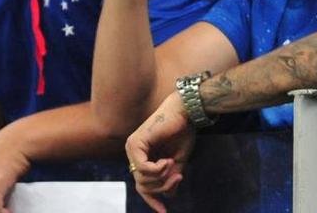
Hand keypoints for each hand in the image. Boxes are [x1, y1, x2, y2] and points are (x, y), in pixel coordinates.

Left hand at [126, 93, 196, 212]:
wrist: (185, 113)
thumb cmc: (182, 133)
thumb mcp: (177, 162)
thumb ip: (170, 178)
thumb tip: (168, 196)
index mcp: (142, 157)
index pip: (142, 185)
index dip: (152, 200)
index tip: (164, 212)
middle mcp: (133, 153)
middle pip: (143, 186)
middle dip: (162, 187)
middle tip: (179, 177)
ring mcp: (132, 147)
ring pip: (143, 180)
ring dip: (162, 178)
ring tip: (173, 164)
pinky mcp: (135, 143)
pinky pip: (143, 169)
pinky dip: (158, 169)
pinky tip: (167, 161)